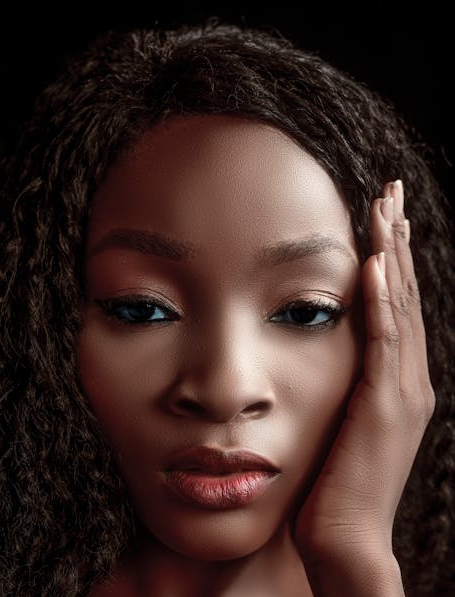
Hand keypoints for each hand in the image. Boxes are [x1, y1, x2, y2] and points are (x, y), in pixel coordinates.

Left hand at [294, 180, 434, 595]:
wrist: (343, 535)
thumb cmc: (334, 478)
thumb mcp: (342, 417)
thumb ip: (344, 380)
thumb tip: (321, 344)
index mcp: (396, 378)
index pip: (396, 302)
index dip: (392, 255)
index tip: (382, 215)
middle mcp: (408, 377)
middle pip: (404, 293)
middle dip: (397, 239)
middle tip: (391, 191)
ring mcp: (401, 392)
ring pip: (400, 308)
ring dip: (393, 255)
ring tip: (386, 209)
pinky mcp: (383, 409)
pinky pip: (384, 344)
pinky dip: (382, 304)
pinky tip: (377, 267)